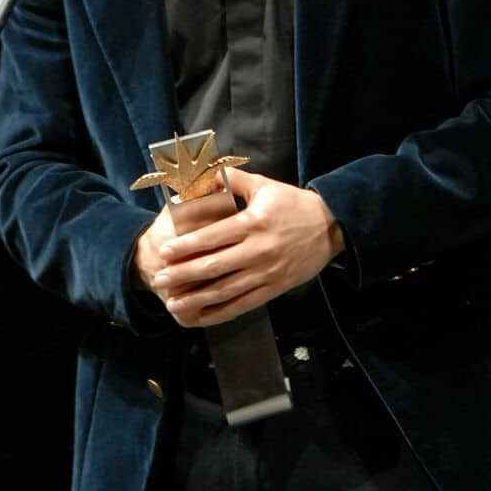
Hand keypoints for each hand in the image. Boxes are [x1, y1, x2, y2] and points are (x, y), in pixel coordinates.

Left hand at [150, 168, 344, 327]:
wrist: (330, 226)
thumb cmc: (292, 203)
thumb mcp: (263, 185)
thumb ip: (232, 180)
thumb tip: (202, 175)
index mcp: (253, 223)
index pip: (214, 237)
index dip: (186, 246)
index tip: (164, 252)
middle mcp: (259, 250)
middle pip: (215, 266)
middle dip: (184, 274)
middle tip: (160, 279)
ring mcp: (267, 272)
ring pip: (227, 290)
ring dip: (198, 298)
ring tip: (174, 303)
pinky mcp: (276, 288)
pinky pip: (245, 304)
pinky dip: (222, 312)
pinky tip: (203, 315)